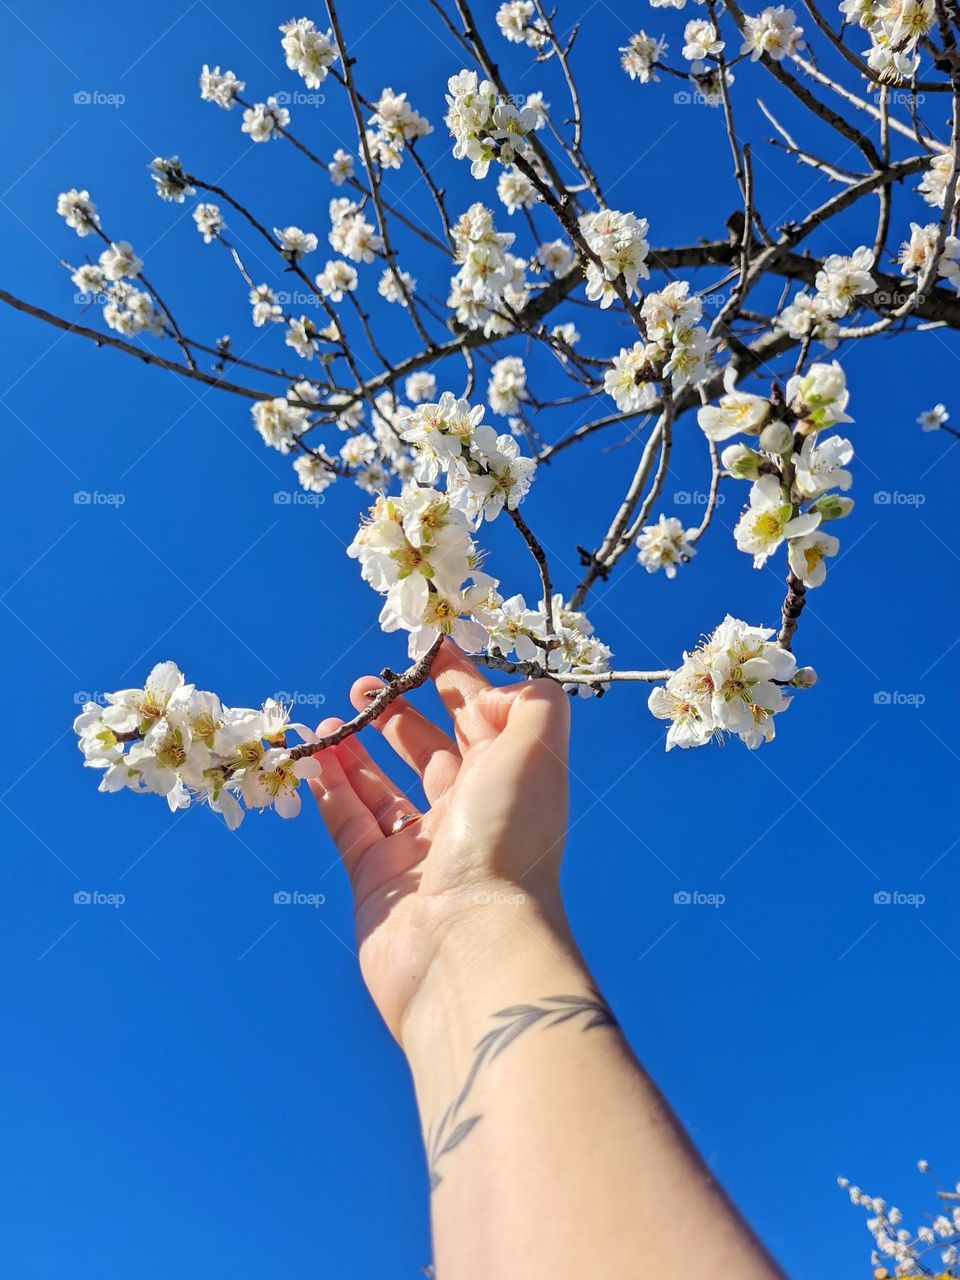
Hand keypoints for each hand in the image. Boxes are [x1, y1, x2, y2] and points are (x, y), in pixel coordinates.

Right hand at [308, 641, 571, 1040]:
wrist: (469, 947)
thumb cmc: (508, 841)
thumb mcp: (538, 750)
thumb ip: (530, 703)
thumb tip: (488, 693)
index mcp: (507, 782)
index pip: (479, 719)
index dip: (454, 680)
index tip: (422, 646)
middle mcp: (468, 814)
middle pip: (431, 752)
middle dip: (397, 715)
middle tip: (362, 687)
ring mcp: (420, 851)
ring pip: (382, 789)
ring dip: (356, 751)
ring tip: (329, 720)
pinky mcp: (376, 881)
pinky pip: (347, 823)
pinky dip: (329, 790)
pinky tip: (312, 759)